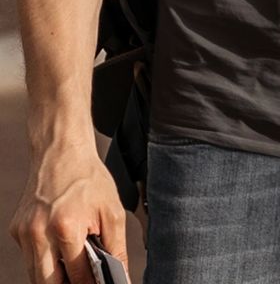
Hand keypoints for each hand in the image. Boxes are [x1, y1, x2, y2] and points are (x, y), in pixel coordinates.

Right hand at [9, 143, 129, 283]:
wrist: (61, 149)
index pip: (78, 276)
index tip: (99, 283)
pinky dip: (44, 259)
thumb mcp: (112, 210)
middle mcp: (40, 232)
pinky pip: (30, 257)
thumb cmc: (88, 178)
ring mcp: (25, 232)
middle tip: (84, 278)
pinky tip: (59, 247)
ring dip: (54, 277)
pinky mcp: (17, 230)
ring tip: (73, 267)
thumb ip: (117, 249)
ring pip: (36, 275)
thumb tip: (122, 278)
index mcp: (66, 227)